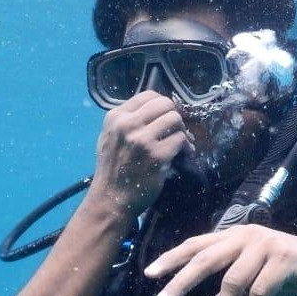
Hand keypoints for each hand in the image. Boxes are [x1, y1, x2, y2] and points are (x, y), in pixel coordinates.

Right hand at [88, 91, 191, 217]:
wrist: (110, 200)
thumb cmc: (112, 170)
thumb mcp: (110, 137)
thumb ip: (127, 121)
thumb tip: (155, 108)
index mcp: (116, 117)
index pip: (148, 95)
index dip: (162, 106)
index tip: (165, 118)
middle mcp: (127, 124)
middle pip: (165, 104)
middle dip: (174, 117)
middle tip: (174, 131)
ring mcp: (142, 140)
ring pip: (175, 119)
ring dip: (181, 131)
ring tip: (179, 143)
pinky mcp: (157, 155)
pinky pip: (181, 139)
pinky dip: (185, 147)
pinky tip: (181, 155)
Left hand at [143, 224, 296, 295]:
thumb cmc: (286, 275)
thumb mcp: (252, 286)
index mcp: (235, 237)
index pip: (196, 245)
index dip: (172, 258)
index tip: (149, 274)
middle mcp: (247, 236)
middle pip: (206, 259)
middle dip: (181, 283)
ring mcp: (267, 246)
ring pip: (233, 281)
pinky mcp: (284, 261)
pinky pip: (259, 293)